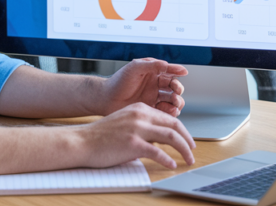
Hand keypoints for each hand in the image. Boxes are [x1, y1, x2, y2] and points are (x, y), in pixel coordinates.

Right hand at [78, 102, 195, 168]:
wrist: (82, 141)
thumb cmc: (102, 135)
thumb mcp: (125, 122)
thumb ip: (143, 126)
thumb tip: (160, 139)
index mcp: (139, 109)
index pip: (168, 117)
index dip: (182, 130)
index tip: (187, 140)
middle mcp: (140, 115)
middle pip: (174, 124)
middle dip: (188, 139)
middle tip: (193, 150)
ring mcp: (137, 128)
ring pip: (171, 136)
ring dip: (184, 150)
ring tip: (188, 159)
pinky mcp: (133, 143)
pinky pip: (158, 152)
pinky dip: (168, 160)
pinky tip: (171, 165)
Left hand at [97, 58, 186, 116]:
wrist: (106, 98)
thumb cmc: (118, 81)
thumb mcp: (135, 68)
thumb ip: (152, 65)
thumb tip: (168, 64)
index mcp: (153, 73)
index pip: (170, 72)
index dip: (177, 71)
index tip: (183, 72)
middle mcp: (155, 86)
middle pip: (175, 88)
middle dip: (178, 89)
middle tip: (174, 91)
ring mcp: (154, 99)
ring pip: (173, 101)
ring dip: (177, 102)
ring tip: (172, 103)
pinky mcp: (152, 110)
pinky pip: (166, 112)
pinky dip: (170, 112)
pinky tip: (166, 110)